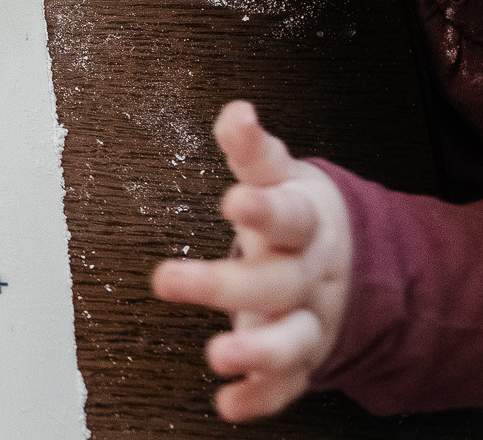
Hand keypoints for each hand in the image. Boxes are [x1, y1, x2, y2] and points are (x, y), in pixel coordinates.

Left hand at [152, 101, 352, 421]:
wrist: (350, 263)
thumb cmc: (299, 216)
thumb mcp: (281, 177)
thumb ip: (252, 151)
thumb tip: (236, 112)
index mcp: (302, 226)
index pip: (289, 215)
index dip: (264, 210)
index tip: (234, 200)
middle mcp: (306, 275)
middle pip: (274, 283)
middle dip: (223, 284)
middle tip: (167, 278)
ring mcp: (307, 319)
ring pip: (291, 340)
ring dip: (255, 350)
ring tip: (217, 354)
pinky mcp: (300, 358)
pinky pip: (287, 385)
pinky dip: (260, 398)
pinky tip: (229, 405)